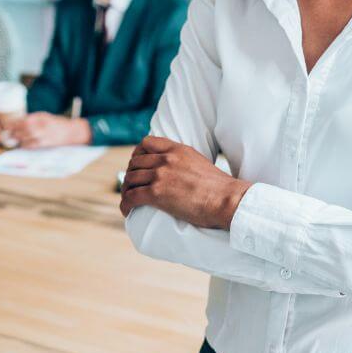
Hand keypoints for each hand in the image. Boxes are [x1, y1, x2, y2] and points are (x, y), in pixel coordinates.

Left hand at [6, 112, 90, 148]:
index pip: (24, 119)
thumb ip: (34, 119)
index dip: (14, 123)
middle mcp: (42, 125)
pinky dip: (25, 145)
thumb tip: (19, 122)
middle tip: (8, 133)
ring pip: (26, 137)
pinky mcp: (45, 143)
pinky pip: (31, 145)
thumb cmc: (58, 124)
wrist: (72, 132)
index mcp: (42, 117)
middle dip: (14, 131)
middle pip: (23, 128)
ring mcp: (44, 135)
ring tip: (13, 138)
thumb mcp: (46, 117)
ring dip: (18, 138)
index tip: (7, 125)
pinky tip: (22, 144)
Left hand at [119, 136, 251, 228]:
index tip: (137, 164)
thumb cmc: (219, 187)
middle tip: (132, 184)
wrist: (225, 199)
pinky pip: (132, 196)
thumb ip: (185, 161)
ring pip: (131, 178)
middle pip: (135, 162)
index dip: (137, 153)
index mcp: (177, 150)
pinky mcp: (156, 193)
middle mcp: (166, 159)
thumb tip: (180, 171)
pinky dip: (126, 204)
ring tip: (128, 198)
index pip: (147, 143)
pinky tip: (127, 210)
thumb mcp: (200, 162)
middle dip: (131, 173)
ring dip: (126, 189)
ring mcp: (160, 175)